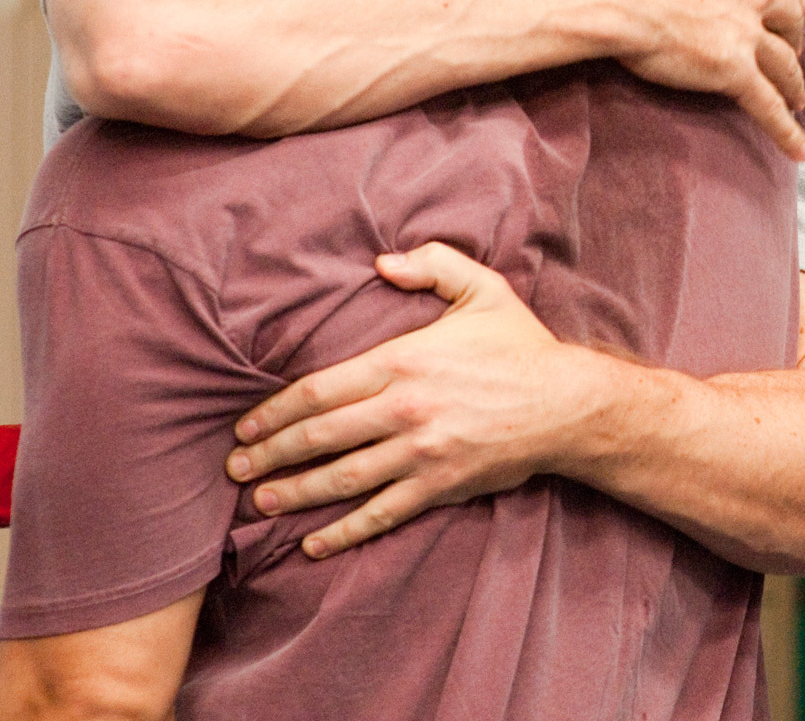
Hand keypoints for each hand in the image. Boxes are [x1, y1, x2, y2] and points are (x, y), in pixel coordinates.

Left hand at [225, 243, 597, 558]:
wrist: (569, 404)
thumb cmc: (522, 347)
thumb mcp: (484, 290)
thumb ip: (434, 266)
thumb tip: (382, 262)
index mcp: (405, 360)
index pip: (321, 389)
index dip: (277, 410)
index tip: (246, 424)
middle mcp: (405, 409)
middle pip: (320, 435)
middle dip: (272, 453)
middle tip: (236, 468)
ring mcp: (422, 452)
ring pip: (342, 478)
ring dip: (295, 492)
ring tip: (260, 501)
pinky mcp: (440, 485)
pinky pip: (382, 513)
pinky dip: (344, 531)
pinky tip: (312, 543)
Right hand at [598, 0, 804, 157]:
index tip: (788, 9)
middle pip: (791, 19)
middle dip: (794, 37)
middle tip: (790, 51)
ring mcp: (746, 34)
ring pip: (785, 63)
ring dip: (794, 82)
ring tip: (795, 98)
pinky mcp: (733, 71)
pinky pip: (768, 106)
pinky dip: (787, 130)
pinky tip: (799, 150)